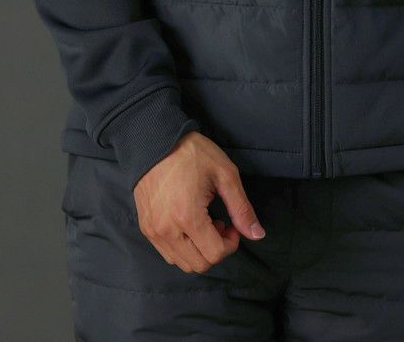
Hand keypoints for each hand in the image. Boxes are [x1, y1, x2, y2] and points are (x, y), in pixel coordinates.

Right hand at [132, 130, 265, 272]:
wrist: (156, 139)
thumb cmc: (192, 153)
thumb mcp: (225, 174)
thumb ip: (242, 208)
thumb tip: (257, 234)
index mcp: (187, 216)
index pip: (215, 254)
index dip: (230, 243)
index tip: (231, 223)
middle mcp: (166, 230)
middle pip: (199, 264)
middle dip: (216, 248)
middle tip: (220, 222)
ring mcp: (153, 230)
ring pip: (182, 262)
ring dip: (199, 250)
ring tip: (204, 222)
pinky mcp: (145, 227)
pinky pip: (167, 253)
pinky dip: (183, 247)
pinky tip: (188, 223)